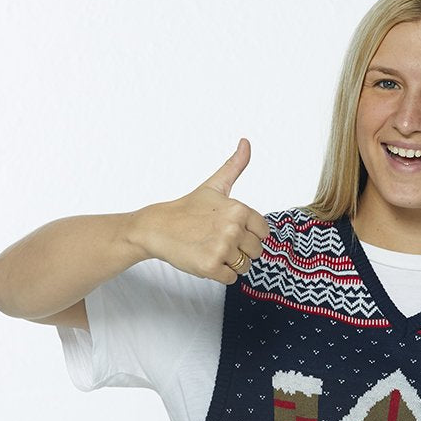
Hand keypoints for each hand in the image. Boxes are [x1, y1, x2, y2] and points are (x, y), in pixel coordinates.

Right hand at [135, 138, 269, 284]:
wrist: (157, 228)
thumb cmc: (188, 209)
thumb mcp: (214, 186)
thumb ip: (234, 167)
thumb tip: (246, 142)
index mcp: (239, 209)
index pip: (264, 233)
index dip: (249, 234)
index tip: (230, 230)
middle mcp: (233, 228)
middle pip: (256, 252)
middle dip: (240, 250)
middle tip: (217, 240)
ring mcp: (222, 248)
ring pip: (244, 266)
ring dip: (230, 263)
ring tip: (210, 248)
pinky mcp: (211, 266)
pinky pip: (231, 279)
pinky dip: (219, 274)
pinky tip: (204, 259)